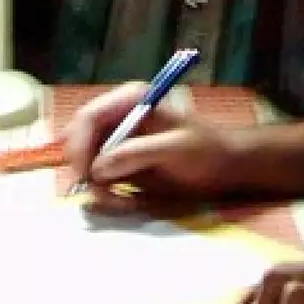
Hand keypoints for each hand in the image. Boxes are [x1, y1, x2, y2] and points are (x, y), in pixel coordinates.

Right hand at [62, 81, 243, 212]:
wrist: (225, 167)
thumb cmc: (207, 150)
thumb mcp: (176, 149)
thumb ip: (137, 153)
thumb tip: (98, 167)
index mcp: (130, 101)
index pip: (88, 117)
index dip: (79, 144)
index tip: (85, 174)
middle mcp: (118, 118)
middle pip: (79, 141)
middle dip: (85, 170)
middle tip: (100, 195)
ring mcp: (117, 141)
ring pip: (86, 164)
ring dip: (96, 187)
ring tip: (121, 203)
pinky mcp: (120, 164)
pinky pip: (98, 180)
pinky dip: (105, 194)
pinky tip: (126, 203)